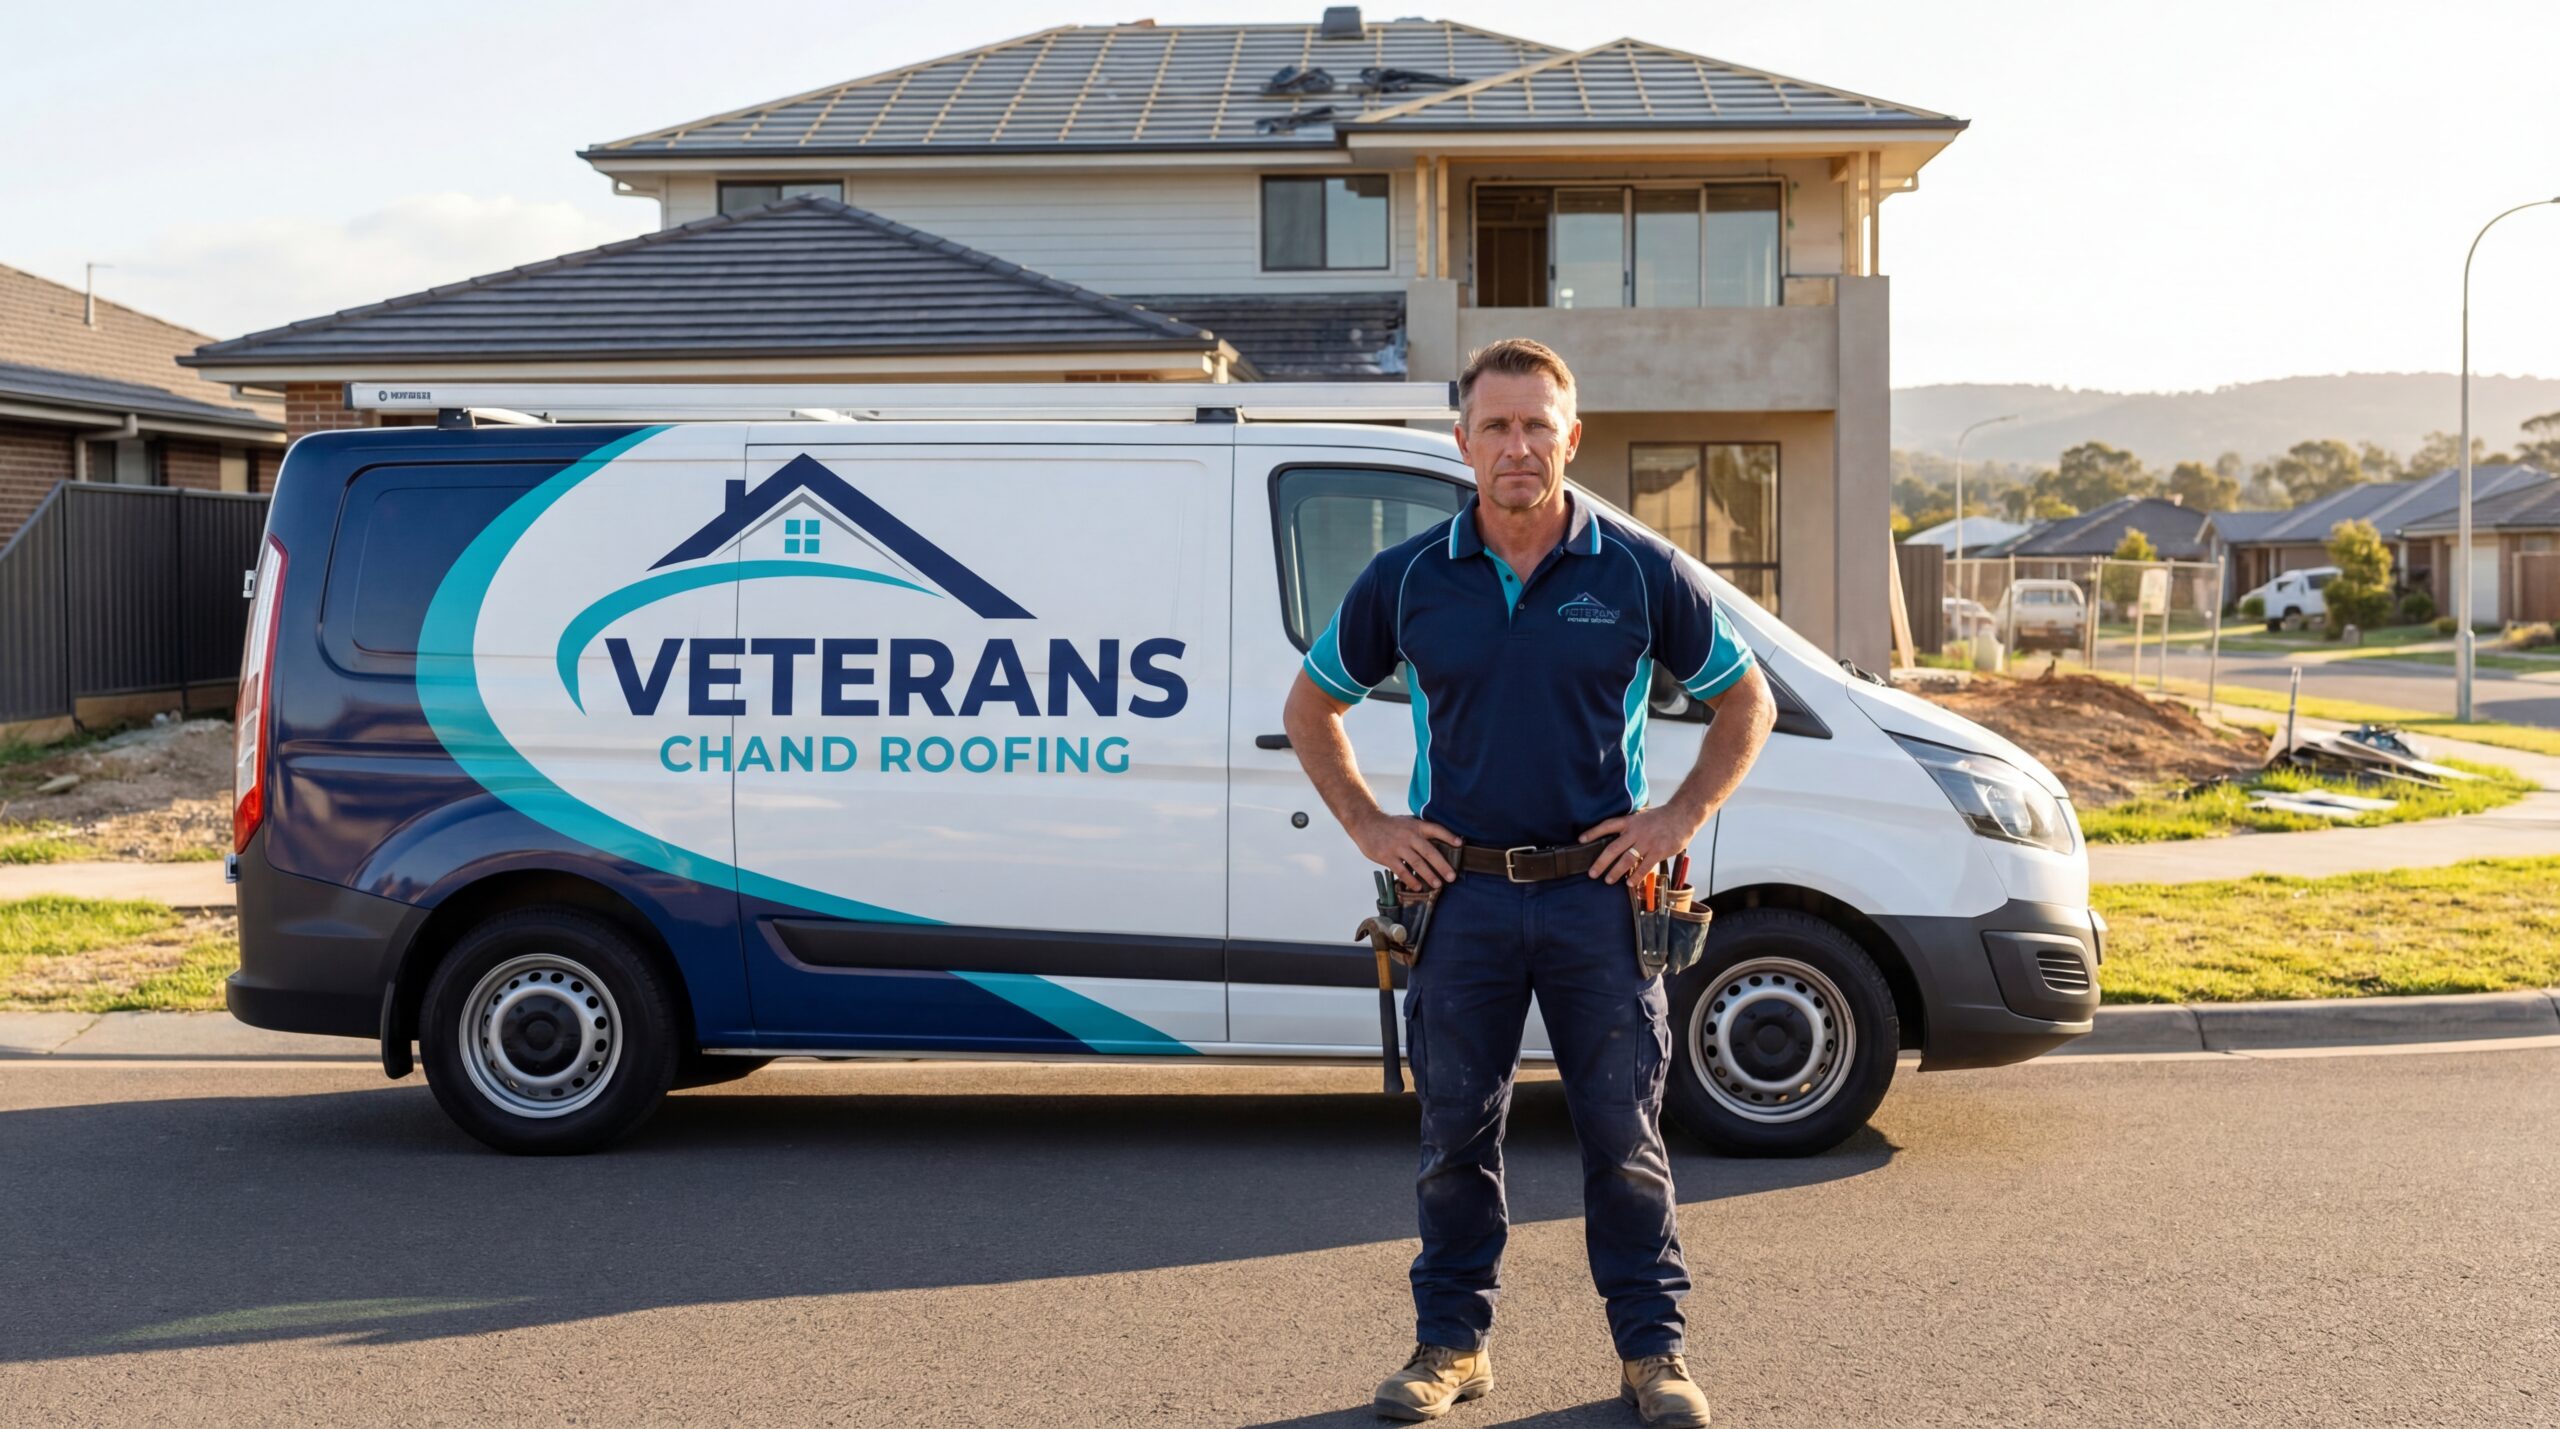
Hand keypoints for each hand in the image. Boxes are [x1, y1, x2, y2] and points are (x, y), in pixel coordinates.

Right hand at [1350, 811, 1459, 889]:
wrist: (1365, 823)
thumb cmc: (1389, 825)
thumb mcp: (1407, 822)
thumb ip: (1421, 831)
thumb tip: (1440, 843)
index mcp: (1416, 826)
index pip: (1436, 829)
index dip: (1448, 836)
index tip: (1460, 844)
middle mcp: (1409, 836)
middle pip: (1429, 851)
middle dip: (1442, 865)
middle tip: (1452, 877)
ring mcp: (1398, 847)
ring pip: (1417, 863)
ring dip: (1429, 875)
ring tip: (1438, 884)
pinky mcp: (1387, 856)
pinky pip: (1401, 871)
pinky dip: (1410, 880)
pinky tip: (1418, 887)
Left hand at [1578, 805, 1706, 885]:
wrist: (1683, 815)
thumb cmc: (1661, 817)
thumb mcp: (1641, 816)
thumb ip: (1629, 826)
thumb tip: (1615, 836)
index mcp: (1630, 821)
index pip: (1607, 825)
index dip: (1593, 832)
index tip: (1581, 840)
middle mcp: (1636, 831)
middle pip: (1613, 848)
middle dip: (1600, 862)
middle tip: (1592, 873)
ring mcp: (1647, 842)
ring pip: (1627, 860)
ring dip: (1615, 872)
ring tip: (1608, 880)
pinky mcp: (1659, 851)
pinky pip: (1644, 866)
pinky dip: (1636, 876)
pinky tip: (1629, 883)